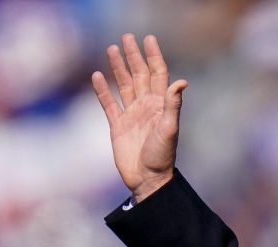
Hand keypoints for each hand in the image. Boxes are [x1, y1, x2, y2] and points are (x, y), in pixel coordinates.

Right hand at [92, 34, 187, 202]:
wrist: (147, 178)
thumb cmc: (162, 155)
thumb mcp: (169, 128)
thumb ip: (173, 105)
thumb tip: (180, 82)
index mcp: (160, 105)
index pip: (158, 74)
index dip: (154, 56)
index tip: (149, 39)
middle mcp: (146, 106)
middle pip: (139, 75)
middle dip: (134, 56)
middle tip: (127, 37)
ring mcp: (132, 115)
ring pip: (124, 85)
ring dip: (118, 67)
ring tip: (112, 49)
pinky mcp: (118, 125)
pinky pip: (109, 104)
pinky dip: (102, 90)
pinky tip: (97, 76)